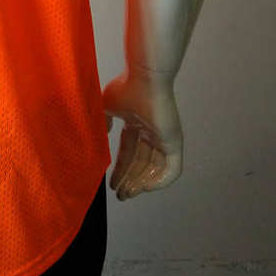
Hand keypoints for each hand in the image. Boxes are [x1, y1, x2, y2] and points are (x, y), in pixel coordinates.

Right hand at [102, 67, 182, 200]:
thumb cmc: (126, 89)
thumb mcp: (106, 107)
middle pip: (141, 163)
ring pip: (155, 169)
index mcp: (137, 123)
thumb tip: (102, 134)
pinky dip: (159, 182)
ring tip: (128, 194)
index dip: (121, 169)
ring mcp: (164, 138)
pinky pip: (171, 170)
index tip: (112, 185)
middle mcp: (152, 133)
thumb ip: (103, 122)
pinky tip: (144, 188)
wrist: (144, 79)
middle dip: (131, 180)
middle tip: (121, 196)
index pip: (129, 152)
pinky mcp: (174, 142)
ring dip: (142, 184)